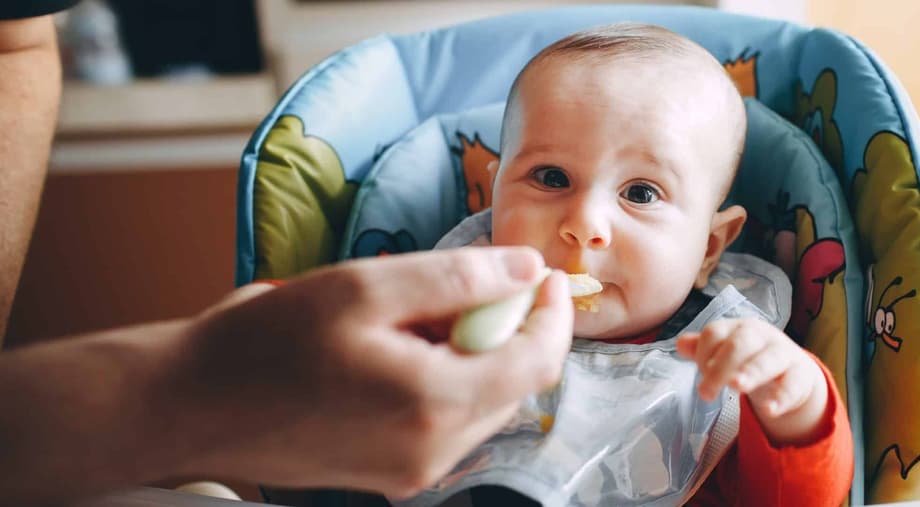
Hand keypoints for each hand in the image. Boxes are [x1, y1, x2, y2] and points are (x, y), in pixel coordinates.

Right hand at [171, 247, 572, 496]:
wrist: (190, 406)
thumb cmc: (265, 343)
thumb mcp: (363, 287)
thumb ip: (456, 278)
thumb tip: (524, 270)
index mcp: (434, 404)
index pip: (537, 362)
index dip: (551, 313)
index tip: (543, 273)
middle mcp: (434, 451)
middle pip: (513, 383)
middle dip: (505, 328)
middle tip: (463, 286)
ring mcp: (414, 470)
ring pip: (482, 401)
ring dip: (471, 353)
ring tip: (413, 318)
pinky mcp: (393, 473)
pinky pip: (447, 420)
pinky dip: (442, 378)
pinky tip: (395, 350)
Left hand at [677, 318, 829, 445]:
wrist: (793, 369)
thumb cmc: (750, 358)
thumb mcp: (727, 352)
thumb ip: (703, 350)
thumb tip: (680, 345)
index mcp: (738, 328)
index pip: (715, 333)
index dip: (703, 354)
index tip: (701, 373)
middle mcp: (761, 335)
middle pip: (740, 344)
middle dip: (721, 366)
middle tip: (705, 392)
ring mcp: (782, 353)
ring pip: (768, 360)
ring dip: (751, 372)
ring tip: (736, 387)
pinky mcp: (800, 374)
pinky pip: (792, 384)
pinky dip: (781, 398)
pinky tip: (769, 411)